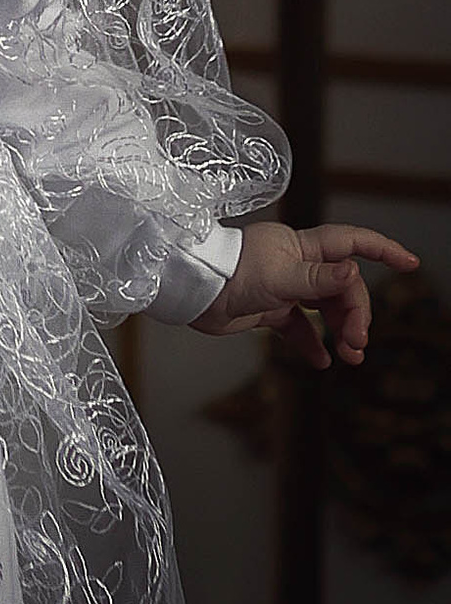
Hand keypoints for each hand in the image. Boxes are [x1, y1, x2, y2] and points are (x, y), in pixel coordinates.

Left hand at [191, 217, 417, 369]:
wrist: (191, 291)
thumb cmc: (230, 273)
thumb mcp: (280, 276)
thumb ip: (319, 279)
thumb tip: (355, 272)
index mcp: (302, 246)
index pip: (352, 242)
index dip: (383, 250)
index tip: (411, 264)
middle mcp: (296, 264)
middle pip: (343, 286)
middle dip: (356, 313)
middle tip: (358, 341)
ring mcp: (284, 287)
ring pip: (326, 309)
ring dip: (342, 330)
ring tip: (352, 355)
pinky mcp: (269, 309)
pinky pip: (300, 327)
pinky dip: (313, 343)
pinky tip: (323, 360)